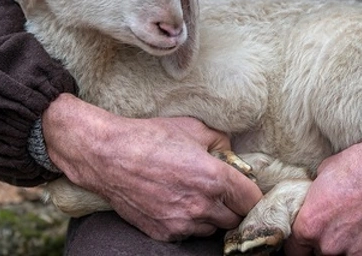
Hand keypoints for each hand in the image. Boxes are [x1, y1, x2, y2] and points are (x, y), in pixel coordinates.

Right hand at [42, 93, 262, 240]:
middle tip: (219, 191)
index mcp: (214, 178)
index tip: (245, 190)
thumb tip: (232, 154)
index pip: (252, 199)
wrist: (109, 156)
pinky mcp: (164, 233)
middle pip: (235, 218)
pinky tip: (174, 202)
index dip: (251, 194)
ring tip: (194, 195)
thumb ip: (221, 141)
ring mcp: (182, 222)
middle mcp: (202, 205)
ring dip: (210, 216)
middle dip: (232, 205)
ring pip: (212, 228)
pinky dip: (188, 222)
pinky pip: (188, 233)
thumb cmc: (150, 137)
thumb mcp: (192, 127)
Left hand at [285, 120, 361, 254]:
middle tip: (335, 230)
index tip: (306, 241)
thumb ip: (314, 200)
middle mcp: (330, 245)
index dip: (299, 245)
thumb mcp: (324, 174)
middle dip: (323, 246)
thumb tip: (313, 207)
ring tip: (356, 232)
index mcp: (310, 224)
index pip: (294, 249)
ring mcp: (359, 255)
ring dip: (347, 250)